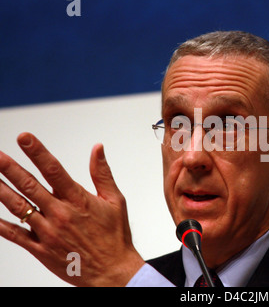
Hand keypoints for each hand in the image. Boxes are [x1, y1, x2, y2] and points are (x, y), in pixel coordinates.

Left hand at [0, 133, 144, 285]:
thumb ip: (102, 173)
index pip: (54, 170)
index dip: (37, 152)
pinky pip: (14, 234)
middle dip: (9, 168)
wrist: (112, 272)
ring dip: (1, 190)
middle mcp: (60, 214)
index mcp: (78, 200)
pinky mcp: (40, 249)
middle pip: (30, 186)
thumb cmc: (115, 237)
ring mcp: (48, 232)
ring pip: (18, 207)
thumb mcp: (115, 201)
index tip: (25, 138)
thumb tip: (97, 149)